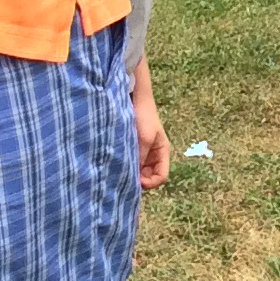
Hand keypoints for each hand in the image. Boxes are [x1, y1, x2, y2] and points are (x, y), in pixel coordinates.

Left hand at [131, 60, 170, 189]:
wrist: (134, 98)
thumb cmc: (144, 117)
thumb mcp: (144, 139)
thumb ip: (140, 159)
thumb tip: (131, 178)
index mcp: (162, 153)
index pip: (161, 177)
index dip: (150, 183)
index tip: (136, 180)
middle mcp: (154, 155)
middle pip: (150, 176)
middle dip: (140, 179)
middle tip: (125, 177)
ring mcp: (143, 151)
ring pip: (139, 171)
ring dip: (131, 172)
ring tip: (120, 169)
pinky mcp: (132, 147)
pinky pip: (131, 162)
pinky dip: (126, 165)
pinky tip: (117, 162)